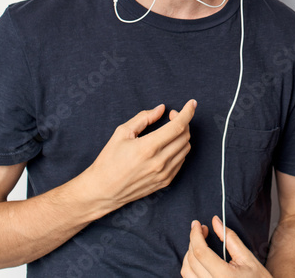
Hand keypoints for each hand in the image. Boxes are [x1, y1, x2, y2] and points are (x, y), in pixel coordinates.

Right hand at [80, 100, 196, 212]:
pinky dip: (179, 149)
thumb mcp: (121, 133)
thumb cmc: (109, 161)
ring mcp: (164, 174)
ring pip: (185, 148)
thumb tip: (161, 109)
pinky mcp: (165, 182)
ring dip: (181, 135)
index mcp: (148, 147)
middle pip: (184, 136)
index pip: (178, 126)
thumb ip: (144, 118)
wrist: (102, 191)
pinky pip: (181, 161)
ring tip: (169, 131)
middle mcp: (160, 162)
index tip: (191, 103)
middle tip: (171, 116)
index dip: (188, 112)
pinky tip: (168, 145)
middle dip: (182, 121)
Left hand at [181, 216, 271, 277]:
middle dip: (193, 240)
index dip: (195, 235)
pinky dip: (190, 266)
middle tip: (201, 229)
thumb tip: (215, 221)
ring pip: (186, 271)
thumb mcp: (247, 257)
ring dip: (189, 254)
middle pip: (191, 260)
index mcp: (223, 276)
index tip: (196, 224)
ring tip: (199, 243)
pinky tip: (199, 259)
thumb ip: (230, 238)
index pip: (201, 252)